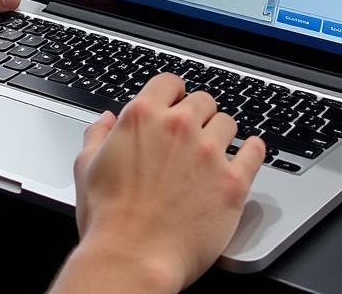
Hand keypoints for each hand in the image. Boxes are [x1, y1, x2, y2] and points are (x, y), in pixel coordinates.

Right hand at [55, 74, 265, 293]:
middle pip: (202, 100)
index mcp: (143, 116)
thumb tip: (105, 120)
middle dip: (198, 113)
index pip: (169, 82)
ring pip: (228, 123)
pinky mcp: (232, 183)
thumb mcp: (86, 166)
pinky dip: (254, 149)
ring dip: (221, 132)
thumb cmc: (108, 218)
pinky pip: (254, 153)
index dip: (172, 93)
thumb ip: (97, 134)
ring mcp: (209, 154)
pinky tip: (252, 149)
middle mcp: (179, 127)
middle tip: (193, 131)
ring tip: (215, 147)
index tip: (174, 103)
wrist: (132, 258)